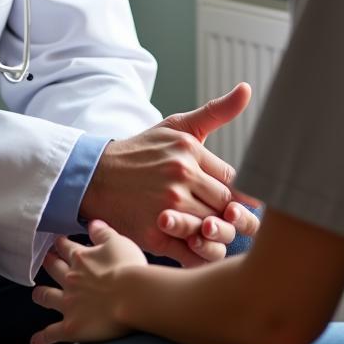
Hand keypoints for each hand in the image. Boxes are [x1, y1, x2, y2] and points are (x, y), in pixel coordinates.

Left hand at [30, 220, 145, 343]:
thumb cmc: (128, 268)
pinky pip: (52, 333)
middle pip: (54, 269)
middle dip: (49, 263)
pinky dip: (43, 337)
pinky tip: (36, 340)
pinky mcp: (71, 325)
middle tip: (46, 260)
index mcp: (81, 258)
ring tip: (37, 293)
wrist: (131, 296)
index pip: (66, 247)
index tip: (58, 240)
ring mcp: (68, 303)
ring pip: (48, 296)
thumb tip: (92, 223)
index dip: (61, 243)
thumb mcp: (117, 242)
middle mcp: (70, 279)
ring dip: (41, 294)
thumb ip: (102, 232)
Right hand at [79, 83, 252, 264]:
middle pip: (226, 206)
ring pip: (213, 229)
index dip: (238, 193)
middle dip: (231, 215)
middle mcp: (180, 177)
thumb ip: (215, 111)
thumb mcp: (176, 125)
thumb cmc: (142, 151)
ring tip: (213, 231)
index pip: (233, 179)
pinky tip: (199, 245)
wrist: (97, 177)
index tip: (235, 200)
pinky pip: (193, 253)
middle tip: (231, 221)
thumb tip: (247, 89)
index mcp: (189, 150)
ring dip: (218, 235)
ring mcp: (167, 207)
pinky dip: (202, 254)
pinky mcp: (155, 235)